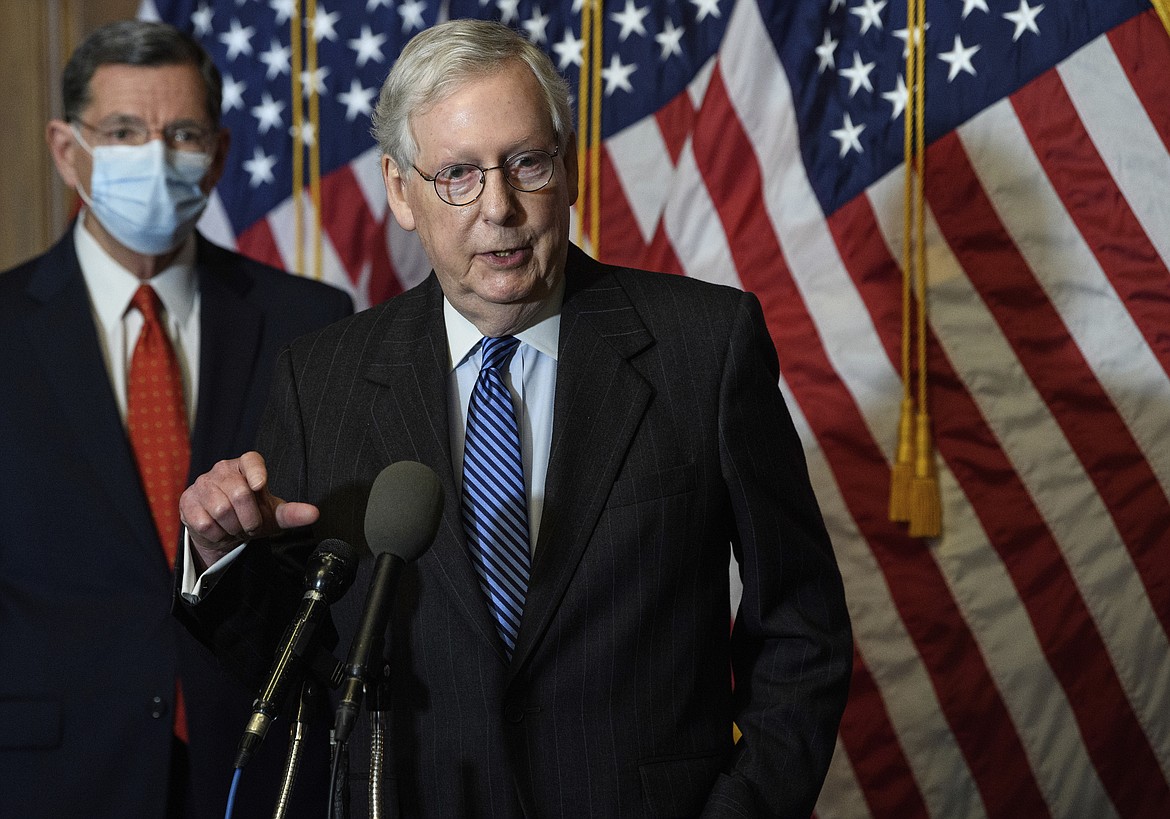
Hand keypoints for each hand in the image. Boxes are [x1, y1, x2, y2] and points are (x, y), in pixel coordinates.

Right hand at [179, 451, 318, 569]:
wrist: (223, 532)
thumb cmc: (251, 516)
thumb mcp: (273, 515)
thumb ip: (292, 513)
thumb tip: (314, 513)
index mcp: (246, 466)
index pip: (252, 460)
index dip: (256, 472)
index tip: (259, 487)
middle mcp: (222, 469)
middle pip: (239, 494)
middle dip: (249, 519)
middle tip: (248, 525)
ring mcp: (203, 483)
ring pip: (221, 510)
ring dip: (232, 528)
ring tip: (233, 527)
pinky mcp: (187, 501)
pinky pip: (205, 523)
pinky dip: (216, 534)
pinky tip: (218, 530)